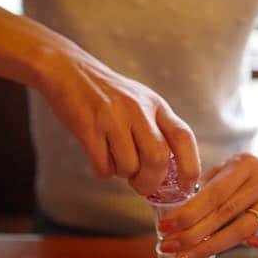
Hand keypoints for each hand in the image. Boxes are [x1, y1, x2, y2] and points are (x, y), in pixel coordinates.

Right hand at [37, 47, 199, 195]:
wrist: (68, 70)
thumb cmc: (107, 93)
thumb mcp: (140, 101)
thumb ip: (157, 129)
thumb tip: (170, 172)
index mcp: (156, 104)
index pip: (183, 138)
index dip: (190, 167)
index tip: (185, 187)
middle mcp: (138, 109)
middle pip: (158, 158)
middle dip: (151, 182)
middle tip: (141, 186)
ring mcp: (113, 117)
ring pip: (129, 166)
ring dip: (123, 174)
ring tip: (115, 161)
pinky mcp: (89, 127)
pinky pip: (103, 166)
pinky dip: (104, 171)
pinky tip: (100, 158)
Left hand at [155, 145, 257, 257]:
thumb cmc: (255, 171)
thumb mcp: (233, 166)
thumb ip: (210, 183)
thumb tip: (176, 207)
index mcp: (245, 164)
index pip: (212, 193)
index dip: (186, 212)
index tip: (164, 228)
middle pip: (225, 213)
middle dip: (192, 234)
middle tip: (167, 247)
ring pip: (246, 228)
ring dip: (213, 246)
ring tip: (186, 256)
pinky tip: (248, 246)